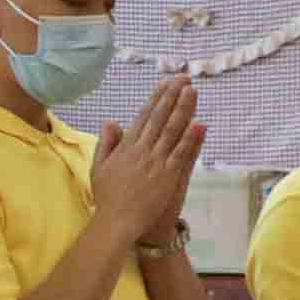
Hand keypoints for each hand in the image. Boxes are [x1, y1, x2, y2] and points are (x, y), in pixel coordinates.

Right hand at [88, 71, 202, 250]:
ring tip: (192, 90)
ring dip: (183, 108)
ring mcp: (155, 162)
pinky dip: (190, 138)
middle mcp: (142, 149)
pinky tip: (199, 123)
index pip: (144, 115)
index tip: (166, 82)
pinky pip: (181, 153)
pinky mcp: (167, 176)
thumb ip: (107, 143)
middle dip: (172, 95)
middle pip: (160, 117)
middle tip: (184, 77)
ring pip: (172, 130)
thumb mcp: (99, 166)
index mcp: (126, 146)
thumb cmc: (108, 197)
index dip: (157, 97)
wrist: (116, 222)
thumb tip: (112, 121)